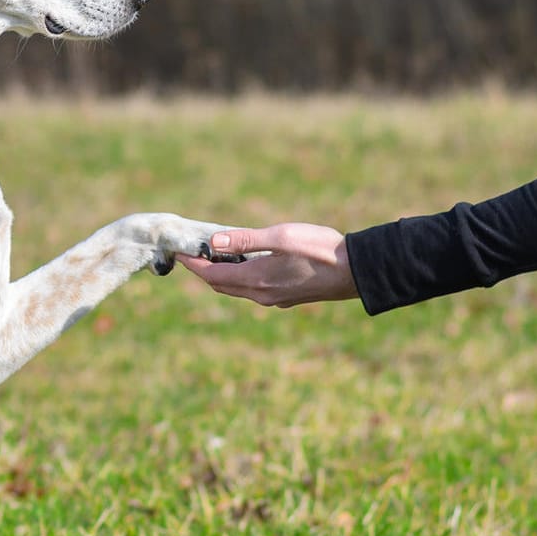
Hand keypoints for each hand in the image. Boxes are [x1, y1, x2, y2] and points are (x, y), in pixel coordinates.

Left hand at [176, 223, 358, 307]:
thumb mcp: (281, 237)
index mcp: (256, 280)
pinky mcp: (287, 297)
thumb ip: (245, 240)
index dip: (194, 264)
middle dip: (204, 270)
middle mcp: (261, 295)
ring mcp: (275, 299)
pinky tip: (245, 262)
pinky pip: (253, 289)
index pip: (212, 276)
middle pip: (221, 285)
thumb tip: (213, 242)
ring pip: (237, 289)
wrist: (356, 271)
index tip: (180, 251)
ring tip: (214, 253)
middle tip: (192, 251)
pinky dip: (240, 276)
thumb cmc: (320, 248)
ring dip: (222, 274)